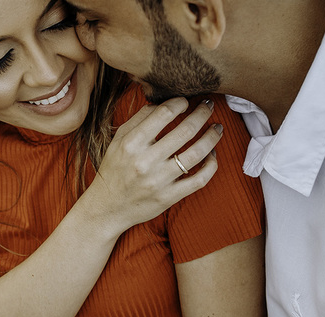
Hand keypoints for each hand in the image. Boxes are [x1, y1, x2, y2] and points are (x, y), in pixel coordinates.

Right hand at [84, 97, 223, 235]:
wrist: (108, 208)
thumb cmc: (114, 170)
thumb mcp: (118, 140)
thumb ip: (138, 119)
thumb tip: (163, 101)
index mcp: (132, 144)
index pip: (163, 114)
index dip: (180, 103)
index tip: (186, 101)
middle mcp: (145, 162)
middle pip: (185, 130)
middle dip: (202, 114)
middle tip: (208, 107)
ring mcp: (159, 181)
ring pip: (196, 153)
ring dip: (212, 137)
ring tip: (217, 128)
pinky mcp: (169, 197)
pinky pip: (199, 180)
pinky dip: (211, 165)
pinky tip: (212, 155)